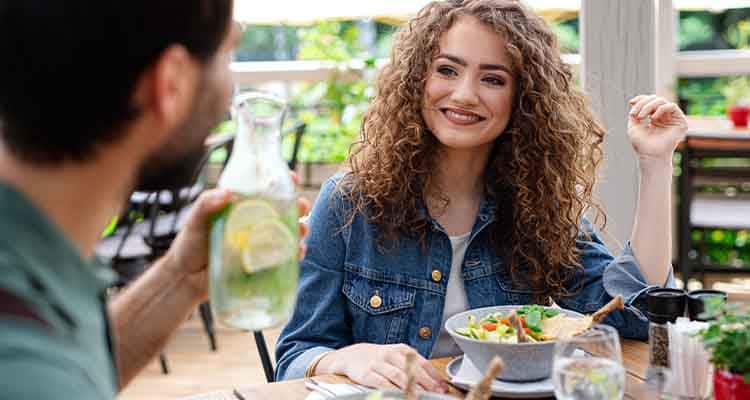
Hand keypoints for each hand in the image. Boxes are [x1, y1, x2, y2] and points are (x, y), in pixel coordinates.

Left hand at [164, 174, 310, 300]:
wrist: (187, 279)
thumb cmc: (190, 244)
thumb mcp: (195, 220)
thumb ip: (206, 203)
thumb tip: (227, 193)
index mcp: (243, 206)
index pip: (266, 189)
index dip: (282, 181)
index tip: (291, 177)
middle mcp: (256, 223)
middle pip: (285, 210)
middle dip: (299, 205)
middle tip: (301, 206)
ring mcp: (262, 244)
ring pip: (290, 232)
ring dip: (302, 229)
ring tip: (302, 230)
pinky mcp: (264, 264)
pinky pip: (285, 257)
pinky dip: (296, 253)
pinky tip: (299, 252)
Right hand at [316, 343, 447, 392]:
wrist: (352, 356)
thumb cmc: (379, 358)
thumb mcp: (398, 357)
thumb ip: (415, 367)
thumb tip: (437, 382)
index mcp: (402, 350)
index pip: (422, 362)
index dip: (434, 376)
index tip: (443, 387)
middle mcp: (391, 354)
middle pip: (412, 369)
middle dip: (426, 383)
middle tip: (435, 393)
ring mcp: (378, 363)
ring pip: (398, 376)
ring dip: (411, 387)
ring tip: (420, 396)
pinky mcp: (367, 373)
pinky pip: (381, 382)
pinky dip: (392, 390)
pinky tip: (399, 395)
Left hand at [627, 94, 687, 162]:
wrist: (650, 155)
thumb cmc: (641, 144)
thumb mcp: (633, 126)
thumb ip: (634, 113)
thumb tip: (634, 102)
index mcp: (655, 117)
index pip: (650, 102)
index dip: (641, 99)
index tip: (631, 102)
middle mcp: (665, 117)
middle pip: (655, 99)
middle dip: (643, 103)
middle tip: (636, 114)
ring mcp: (673, 119)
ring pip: (662, 101)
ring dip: (649, 106)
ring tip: (641, 117)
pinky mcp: (681, 122)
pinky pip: (672, 106)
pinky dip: (660, 109)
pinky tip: (653, 118)